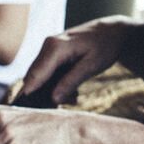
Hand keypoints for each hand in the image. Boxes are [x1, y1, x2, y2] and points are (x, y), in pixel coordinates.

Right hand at [14, 19, 134, 105]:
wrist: (111, 31)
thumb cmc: (104, 46)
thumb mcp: (91, 66)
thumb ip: (71, 81)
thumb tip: (53, 99)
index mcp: (55, 47)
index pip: (35, 75)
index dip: (31, 95)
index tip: (34, 112)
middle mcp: (47, 46)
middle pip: (34, 77)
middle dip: (46, 95)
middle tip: (64, 105)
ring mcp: (48, 49)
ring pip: (41, 77)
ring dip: (54, 90)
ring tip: (74, 98)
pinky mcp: (52, 54)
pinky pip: (48, 73)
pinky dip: (57, 84)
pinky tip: (73, 91)